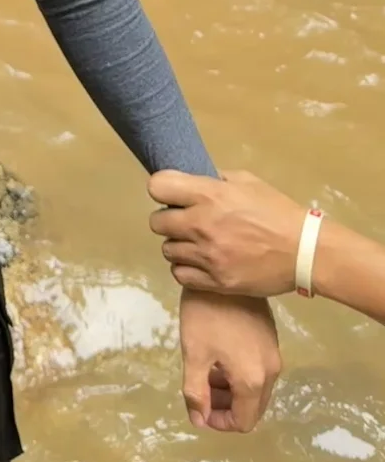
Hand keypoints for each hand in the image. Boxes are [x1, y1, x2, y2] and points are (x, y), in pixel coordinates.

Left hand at [149, 169, 304, 296]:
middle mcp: (201, 224)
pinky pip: (180, 275)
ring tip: (197, 244)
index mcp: (209, 195)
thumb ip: (216, 179)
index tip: (172, 194)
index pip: (158, 186)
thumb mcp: (247, 182)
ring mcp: (207, 256)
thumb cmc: (278, 211)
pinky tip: (200, 263)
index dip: (162, 189)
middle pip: (157, 222)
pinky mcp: (215, 281)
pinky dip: (186, 269)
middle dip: (168, 220)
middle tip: (185, 222)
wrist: (305, 251)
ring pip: (167, 250)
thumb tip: (194, 180)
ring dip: (179, 246)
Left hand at [178, 287, 280, 431]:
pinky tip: (218, 355)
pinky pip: (258, 370)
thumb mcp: (194, 354)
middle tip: (200, 390)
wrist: (222, 271)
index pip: (244, 421)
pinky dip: (239, 374)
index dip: (220, 422)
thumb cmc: (205, 314)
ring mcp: (273, 354)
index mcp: (252, 379)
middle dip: (225, 406)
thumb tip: (198, 420)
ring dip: (230, 389)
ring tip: (205, 371)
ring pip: (255, 388)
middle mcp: (271, 371)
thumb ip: (196, 392)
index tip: (199, 408)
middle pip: (252, 406)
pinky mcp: (270, 338)